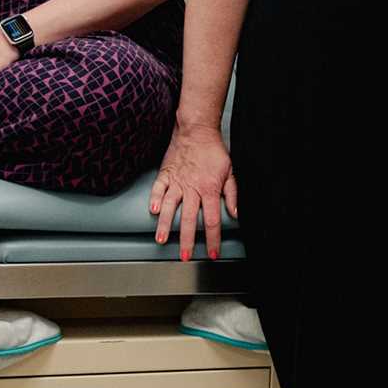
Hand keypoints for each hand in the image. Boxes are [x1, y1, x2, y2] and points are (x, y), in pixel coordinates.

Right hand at [150, 121, 236, 260]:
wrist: (197, 130)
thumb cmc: (214, 151)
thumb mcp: (230, 172)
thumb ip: (232, 194)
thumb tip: (235, 213)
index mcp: (209, 189)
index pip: (212, 220)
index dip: (213, 239)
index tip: (212, 253)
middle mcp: (192, 188)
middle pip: (189, 219)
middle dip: (187, 240)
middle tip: (185, 256)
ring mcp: (177, 181)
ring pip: (170, 206)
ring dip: (166, 225)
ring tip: (161, 240)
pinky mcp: (166, 174)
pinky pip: (158, 188)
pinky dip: (154, 199)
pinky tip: (152, 211)